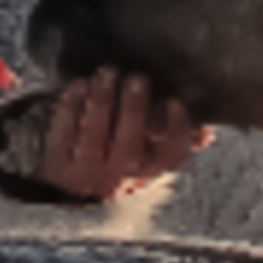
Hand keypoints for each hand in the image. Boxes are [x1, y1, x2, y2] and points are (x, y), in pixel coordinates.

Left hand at [37, 68, 212, 200]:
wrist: (71, 190)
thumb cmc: (117, 161)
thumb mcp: (146, 156)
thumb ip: (174, 140)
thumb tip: (206, 131)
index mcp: (146, 172)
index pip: (170, 156)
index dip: (176, 131)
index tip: (175, 102)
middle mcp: (117, 178)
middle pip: (129, 146)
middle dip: (133, 110)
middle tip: (137, 79)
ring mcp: (84, 173)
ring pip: (94, 136)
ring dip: (102, 100)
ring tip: (108, 72)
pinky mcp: (56, 165)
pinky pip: (62, 133)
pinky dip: (71, 106)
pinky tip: (79, 85)